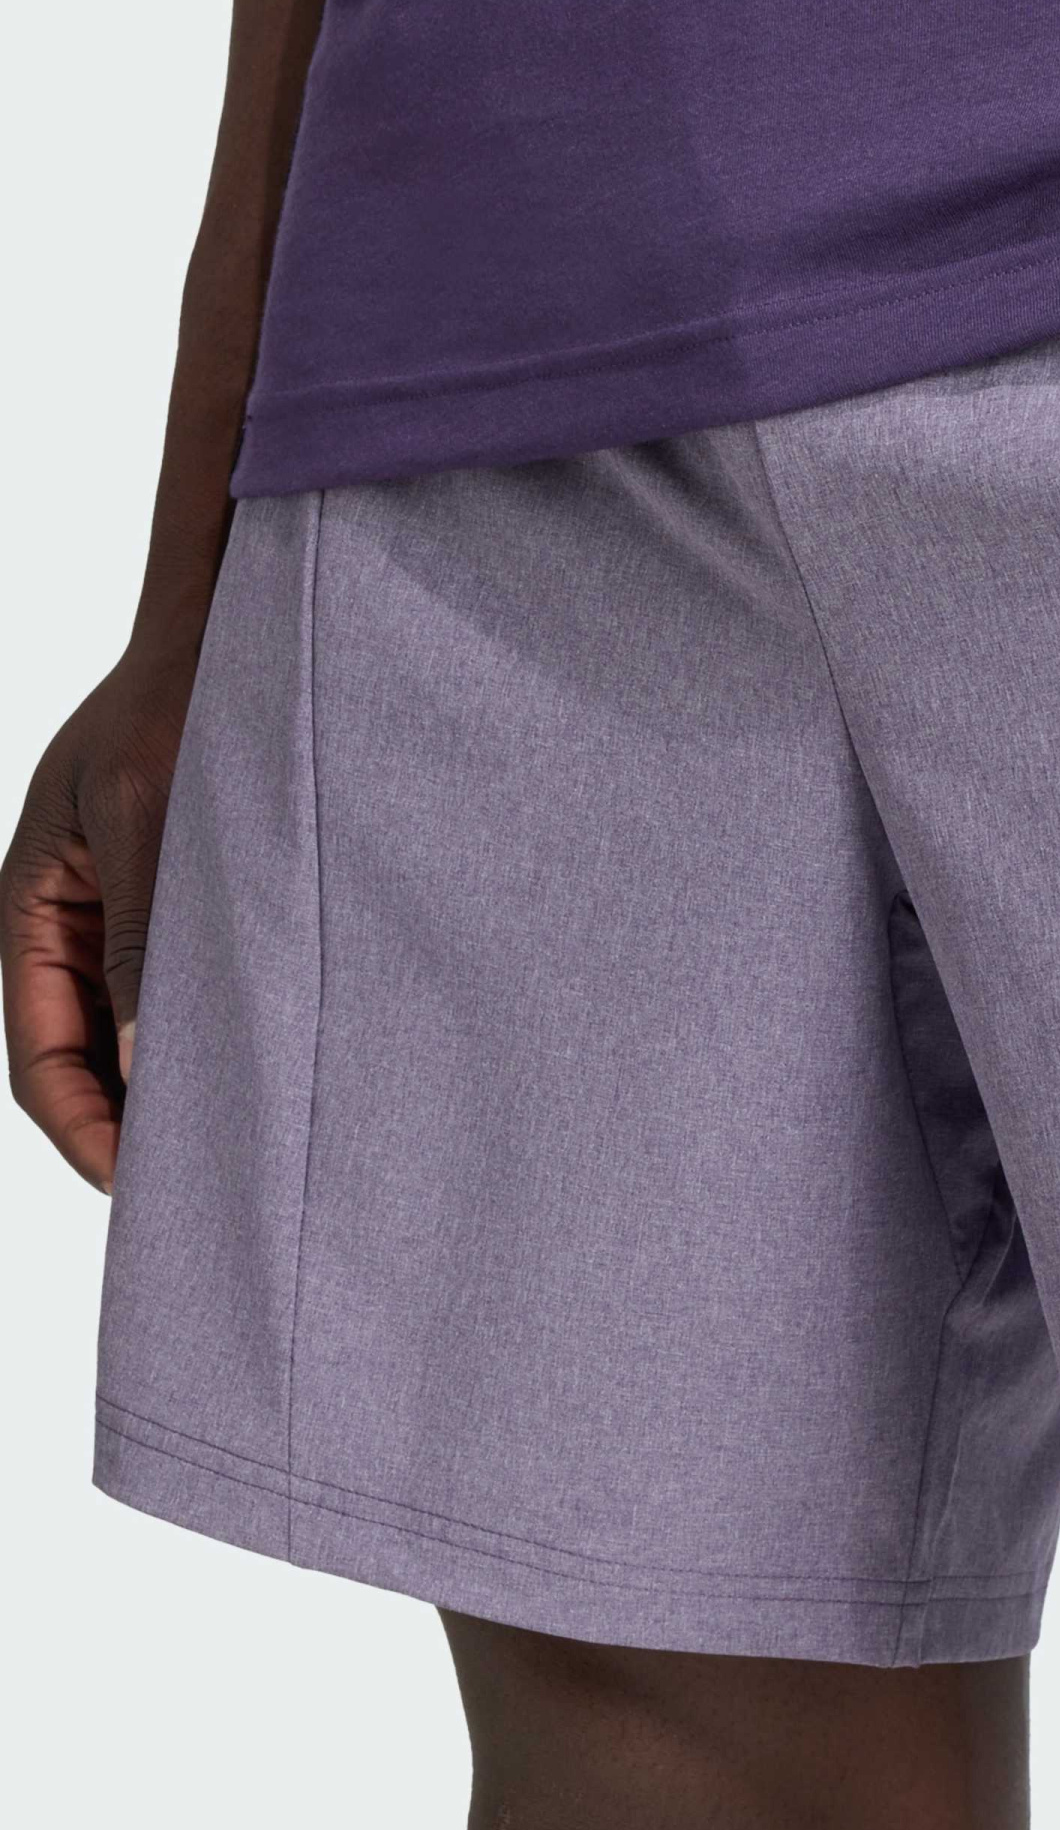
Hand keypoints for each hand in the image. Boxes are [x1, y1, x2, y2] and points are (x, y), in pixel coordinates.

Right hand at [2, 649, 196, 1190]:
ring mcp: (119, 918)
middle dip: (124, 1132)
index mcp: (32, 909)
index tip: (138, 1188)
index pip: (38, 1060)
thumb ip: (142, 932)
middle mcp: (69, 926)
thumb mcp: (144, 814)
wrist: (222, 633)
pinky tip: (257, 1070)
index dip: (82, 1132)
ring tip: (234, 1150)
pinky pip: (175, 994)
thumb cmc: (170, 704)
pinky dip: (202, 1038)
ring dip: (167, 1091)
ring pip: (129, 1037)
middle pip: (79, 1064)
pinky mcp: (175, 907)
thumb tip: (139, 1061)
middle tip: (196, 1196)